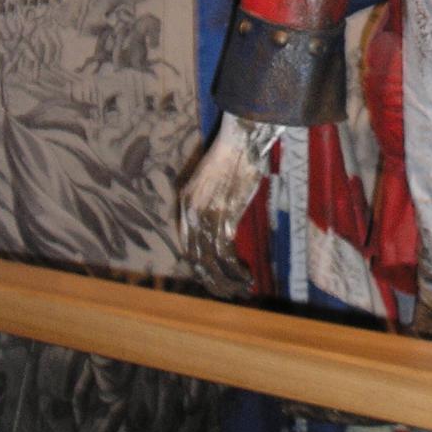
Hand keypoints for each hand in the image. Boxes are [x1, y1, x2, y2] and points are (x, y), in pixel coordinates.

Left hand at [178, 112, 279, 297]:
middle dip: (211, 280)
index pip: (187, 243)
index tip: (216, 276)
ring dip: (226, 280)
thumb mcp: (217, 179)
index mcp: (185, 201)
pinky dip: (235, 270)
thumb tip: (224, 220)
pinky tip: (247, 276)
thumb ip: (214, 201)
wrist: (242, 139)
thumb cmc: (236, 153)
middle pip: (195, 258)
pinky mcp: (224, 218)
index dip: (200, 264)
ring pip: (209, 261)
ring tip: (241, 289)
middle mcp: (190, 212)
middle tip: (226, 292)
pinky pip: (225, 255)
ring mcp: (206, 216)